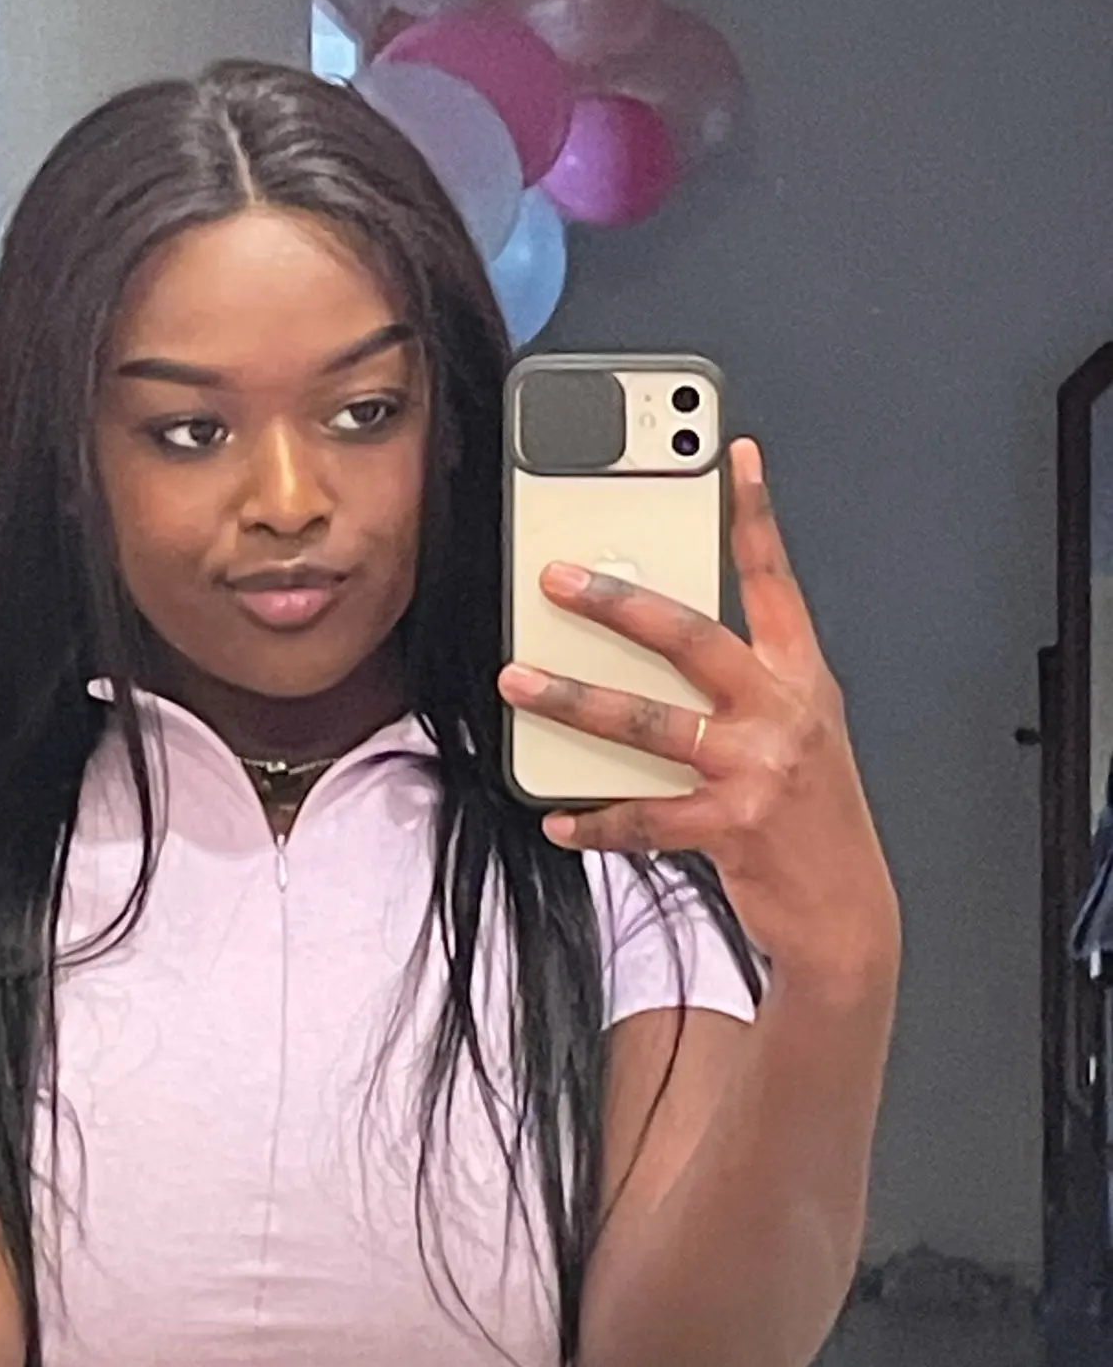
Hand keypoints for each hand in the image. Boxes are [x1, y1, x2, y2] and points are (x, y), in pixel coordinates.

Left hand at [498, 438, 900, 987]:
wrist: (846, 910)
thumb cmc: (812, 814)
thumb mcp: (798, 731)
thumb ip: (742, 684)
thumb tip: (650, 643)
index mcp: (800, 677)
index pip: (774, 580)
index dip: (754, 515)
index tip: (732, 456)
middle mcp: (783, 713)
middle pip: (693, 638)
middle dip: (619, 604)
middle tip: (558, 577)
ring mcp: (758, 770)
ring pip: (651, 724)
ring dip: (577, 702)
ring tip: (519, 683)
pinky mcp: (731, 828)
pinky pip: (644, 817)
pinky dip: (595, 817)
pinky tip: (557, 814)